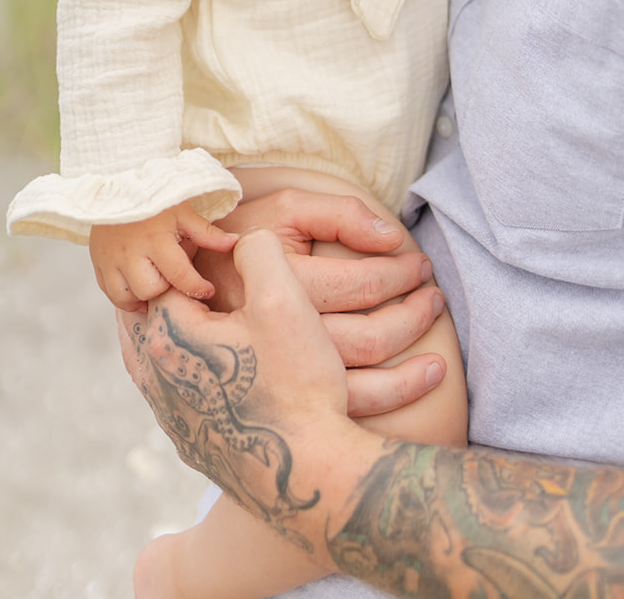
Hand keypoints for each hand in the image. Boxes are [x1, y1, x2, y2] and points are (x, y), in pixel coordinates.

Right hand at [89, 203, 237, 312]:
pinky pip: (110, 294)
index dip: (197, 287)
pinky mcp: (98, 263)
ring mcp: (110, 260)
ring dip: (143, 296)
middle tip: (174, 279)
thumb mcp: (183, 211)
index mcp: (155, 238)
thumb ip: (207, 232)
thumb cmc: (154, 198)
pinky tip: (137, 287)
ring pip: (128, 298)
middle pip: (151, 290)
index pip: (179, 275)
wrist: (116, 182)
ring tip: (155, 283)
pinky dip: (125, 296)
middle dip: (166, 288)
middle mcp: (130, 253)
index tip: (207, 290)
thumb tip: (234, 244)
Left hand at [117, 230, 376, 557]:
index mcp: (166, 336)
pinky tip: (210, 358)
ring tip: (189, 304)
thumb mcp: (284, 298)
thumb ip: (258, 249)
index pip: (157, 273)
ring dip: (166, 328)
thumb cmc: (297, 387)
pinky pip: (171, 390)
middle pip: (142, 316)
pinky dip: (181, 365)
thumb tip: (243, 237)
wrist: (310, 478)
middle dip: (160, 288)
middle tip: (176, 264)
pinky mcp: (190, 442)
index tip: (193, 235)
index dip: (181, 249)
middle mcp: (155, 379)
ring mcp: (170, 417)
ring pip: (152, 356)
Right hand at [197, 188, 447, 416]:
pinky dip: (389, 402)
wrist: (185, 293)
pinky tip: (418, 384)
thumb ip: (338, 214)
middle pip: (366, 340)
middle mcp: (275, 341)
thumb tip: (391, 238)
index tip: (420, 264)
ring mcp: (275, 381)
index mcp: (278, 287)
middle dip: (412, 318)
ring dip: (410, 372)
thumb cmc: (241, 240)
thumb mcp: (284, 209)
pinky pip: (343, 414)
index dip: (400, 272)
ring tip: (438, 355)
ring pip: (361, 388)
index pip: (360, 284)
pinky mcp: (278, 405)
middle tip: (434, 297)